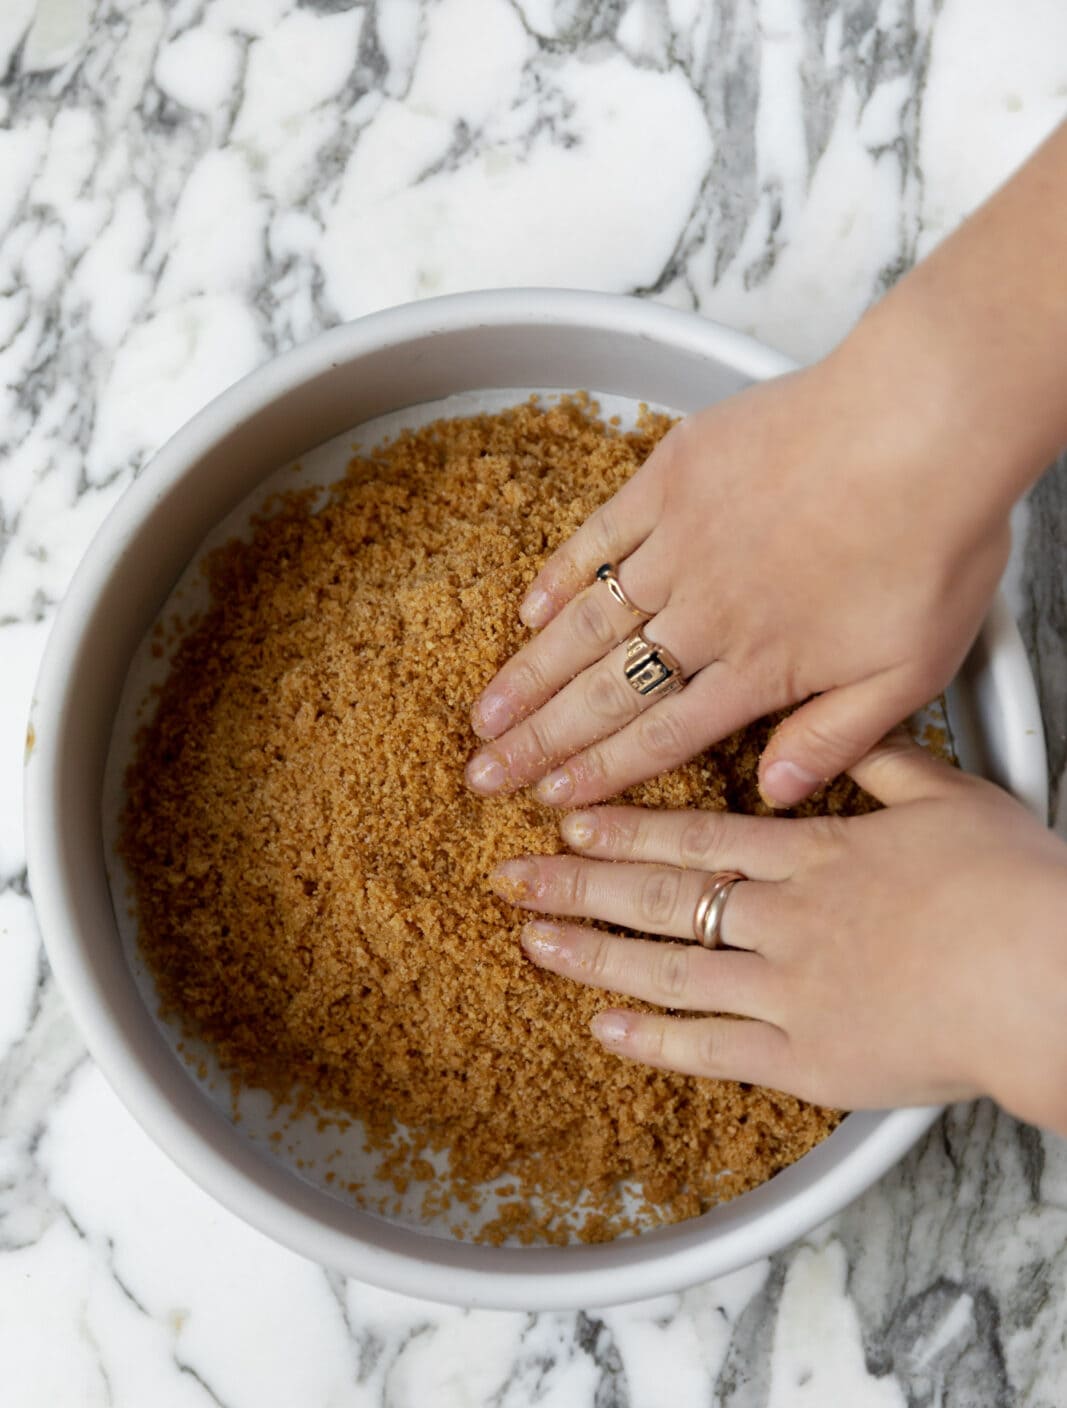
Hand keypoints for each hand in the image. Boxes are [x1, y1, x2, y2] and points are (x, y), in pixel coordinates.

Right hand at [466, 335, 1010, 810]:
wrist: (926, 420)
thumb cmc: (934, 541)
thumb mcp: (913, 670)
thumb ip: (838, 736)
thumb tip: (772, 792)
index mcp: (759, 667)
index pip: (660, 737)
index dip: (600, 775)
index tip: (550, 802)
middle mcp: (705, 614)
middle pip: (605, 693)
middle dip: (539, 742)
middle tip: (481, 774)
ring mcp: (681, 543)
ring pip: (589, 625)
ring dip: (530, 674)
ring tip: (483, 713)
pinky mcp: (674, 476)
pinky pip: (600, 536)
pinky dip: (559, 575)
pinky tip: (526, 608)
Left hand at [488, 738, 1066, 1132]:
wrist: (1047, 976)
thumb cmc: (1015, 889)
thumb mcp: (952, 799)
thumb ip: (888, 764)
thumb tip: (843, 737)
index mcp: (817, 853)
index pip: (697, 834)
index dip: (625, 826)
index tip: (570, 818)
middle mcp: (785, 916)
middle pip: (660, 895)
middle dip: (576, 883)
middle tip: (509, 877)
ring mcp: (788, 989)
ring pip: (666, 968)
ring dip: (591, 954)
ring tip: (533, 942)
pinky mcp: (806, 1058)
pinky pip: (711, 1047)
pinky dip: (653, 1039)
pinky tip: (603, 1029)